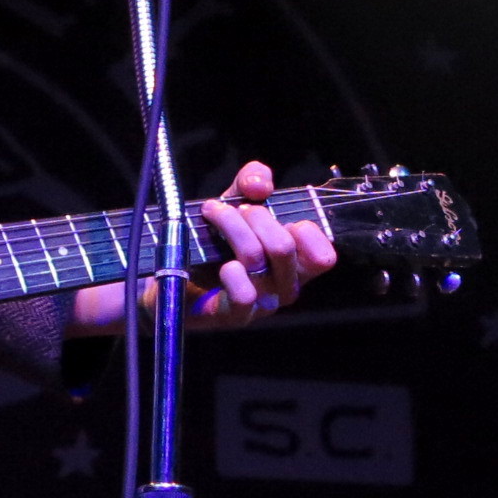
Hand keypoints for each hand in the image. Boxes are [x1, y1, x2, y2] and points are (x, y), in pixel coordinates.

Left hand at [67, 160, 338, 333]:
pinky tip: (220, 264)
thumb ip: (253, 180)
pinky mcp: (235, 317)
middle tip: (231, 208)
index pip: (324, 257)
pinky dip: (231, 273)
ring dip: (231, 230)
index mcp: (296, 263)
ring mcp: (261, 304)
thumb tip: (261, 186)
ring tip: (213, 217)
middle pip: (284, 248)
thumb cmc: (214, 238)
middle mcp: (284, 286)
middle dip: (254, 216)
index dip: (306, 231)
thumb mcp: (236, 200)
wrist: (173, 271)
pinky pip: (244, 296)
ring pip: (257, 260)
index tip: (277, 216)